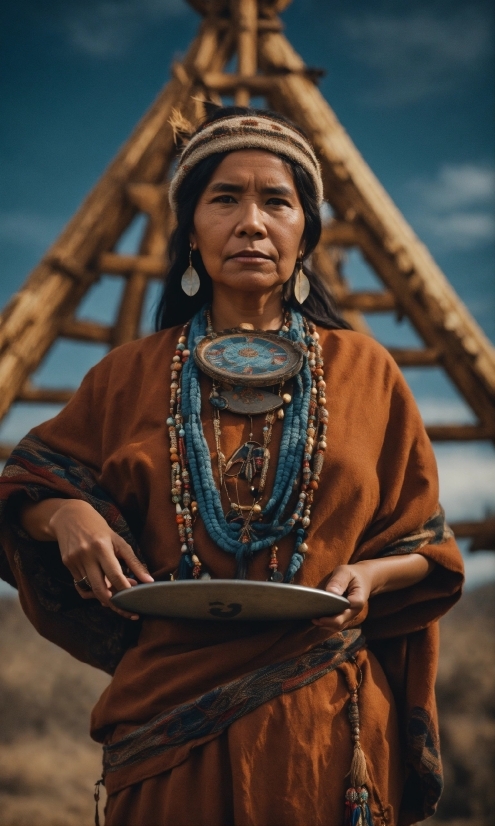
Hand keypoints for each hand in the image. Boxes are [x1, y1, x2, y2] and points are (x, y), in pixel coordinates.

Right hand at [49, 500, 153, 619]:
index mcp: (102, 547)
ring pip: (90, 590)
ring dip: (105, 598)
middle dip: (114, 604)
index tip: (135, 602)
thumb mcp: (119, 541)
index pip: (115, 575)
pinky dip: (93, 590)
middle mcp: (86, 555)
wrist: (70, 517)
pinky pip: (81, 585)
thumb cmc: (100, 529)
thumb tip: (147, 582)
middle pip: (100, 589)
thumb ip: (133, 562)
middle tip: (128, 611)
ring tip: (118, 598)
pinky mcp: (67, 565)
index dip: (125, 591)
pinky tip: (102, 588)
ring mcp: (74, 561)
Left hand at [312, 564, 371, 631]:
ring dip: (326, 625)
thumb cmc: (353, 574)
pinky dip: (328, 624)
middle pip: (340, 623)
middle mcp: (354, 612)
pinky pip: (338, 624)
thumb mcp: (345, 572)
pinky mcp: (346, 616)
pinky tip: (319, 619)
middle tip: (313, 618)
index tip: (319, 614)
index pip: (344, 613)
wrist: (364, 578)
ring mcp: (351, 615)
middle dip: (326, 623)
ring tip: (314, 619)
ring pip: (338, 626)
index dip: (332, 617)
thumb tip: (330, 592)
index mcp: (357, 601)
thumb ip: (338, 581)